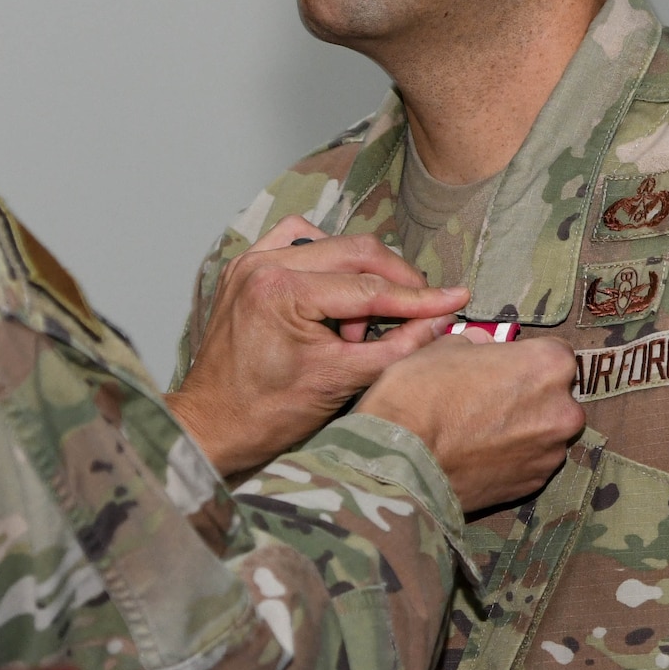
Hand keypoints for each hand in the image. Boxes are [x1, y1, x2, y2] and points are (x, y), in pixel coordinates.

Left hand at [170, 215, 467, 475]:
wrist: (212, 427)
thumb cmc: (265, 414)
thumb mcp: (341, 381)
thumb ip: (398, 347)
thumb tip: (441, 320)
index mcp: (281, 290)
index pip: (368, 288)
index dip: (419, 297)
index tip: (457, 297)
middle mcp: (262, 264)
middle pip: (354, 252)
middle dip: (395, 281)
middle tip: (423, 307)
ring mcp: (249, 262)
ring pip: (330, 242)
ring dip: (358, 274)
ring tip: (358, 324)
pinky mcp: (245, 268)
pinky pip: (298, 244)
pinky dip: (325, 263)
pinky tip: (333, 296)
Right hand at [359, 335, 584, 511]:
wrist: (402, 463)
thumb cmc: (421, 396)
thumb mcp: (445, 348)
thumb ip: (478, 345)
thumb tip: (483, 346)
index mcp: (548, 365)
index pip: (555, 352)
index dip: (525, 358)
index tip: (503, 366)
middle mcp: (562, 410)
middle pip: (556, 395)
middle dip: (530, 395)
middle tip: (489, 399)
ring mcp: (550, 451)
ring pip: (544, 431)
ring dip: (522, 428)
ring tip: (479, 432)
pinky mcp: (535, 483)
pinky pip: (531, 461)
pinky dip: (513, 457)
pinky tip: (479, 454)